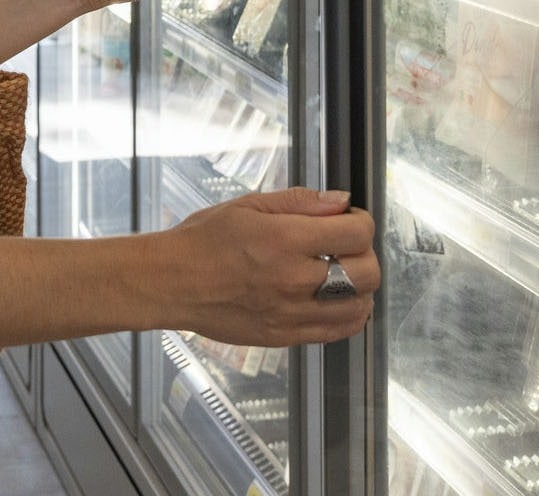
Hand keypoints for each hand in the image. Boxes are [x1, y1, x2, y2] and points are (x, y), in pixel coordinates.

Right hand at [159, 188, 378, 346]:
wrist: (172, 283)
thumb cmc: (203, 240)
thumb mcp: (248, 205)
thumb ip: (299, 202)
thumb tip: (341, 202)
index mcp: (284, 240)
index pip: (355, 234)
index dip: (362, 222)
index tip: (351, 220)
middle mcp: (293, 280)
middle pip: (367, 273)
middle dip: (366, 254)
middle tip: (347, 247)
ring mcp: (291, 314)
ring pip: (359, 307)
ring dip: (361, 288)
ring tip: (344, 275)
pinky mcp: (285, 337)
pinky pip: (337, 332)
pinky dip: (348, 315)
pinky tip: (336, 300)